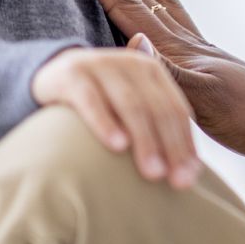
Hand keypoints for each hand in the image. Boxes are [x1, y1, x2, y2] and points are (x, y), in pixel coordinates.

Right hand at [30, 35, 201, 187]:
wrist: (50, 75)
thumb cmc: (101, 101)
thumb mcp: (132, 106)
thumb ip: (159, 128)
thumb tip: (194, 171)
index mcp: (150, 69)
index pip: (175, 107)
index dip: (185, 142)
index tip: (192, 177)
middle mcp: (129, 62)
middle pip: (157, 107)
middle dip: (170, 146)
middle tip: (176, 182)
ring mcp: (99, 64)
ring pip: (130, 103)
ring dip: (145, 139)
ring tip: (153, 172)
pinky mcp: (71, 73)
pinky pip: (91, 99)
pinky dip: (106, 122)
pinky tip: (117, 146)